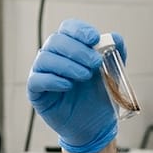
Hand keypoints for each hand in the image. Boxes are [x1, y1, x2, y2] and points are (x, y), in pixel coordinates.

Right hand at [27, 19, 125, 152]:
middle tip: (95, 63)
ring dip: (67, 65)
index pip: (68, 28)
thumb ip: (116, 53)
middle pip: (56, 41)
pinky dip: (52, 80)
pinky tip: (68, 85)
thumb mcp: (113, 73)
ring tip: (85, 76)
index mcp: (71, 48)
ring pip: (45, 58)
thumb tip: (115, 38)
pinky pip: (36, 80)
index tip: (94, 39)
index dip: (80, 30)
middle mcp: (54, 56)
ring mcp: (42, 73)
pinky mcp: (36, 92)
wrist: (95, 125)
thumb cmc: (99, 96)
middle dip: (77, 50)